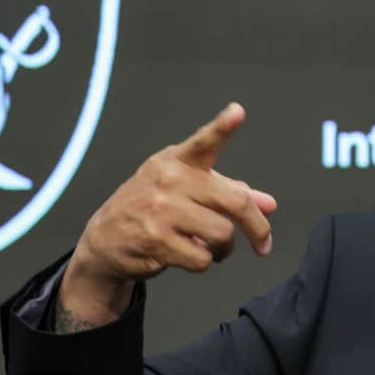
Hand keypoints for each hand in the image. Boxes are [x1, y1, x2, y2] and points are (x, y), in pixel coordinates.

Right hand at [58, 103, 276, 326]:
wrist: (106, 238)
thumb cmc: (155, 209)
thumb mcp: (188, 191)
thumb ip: (229, 193)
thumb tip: (269, 204)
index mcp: (178, 161)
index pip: (203, 142)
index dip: (222, 128)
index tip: (237, 113)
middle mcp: (169, 180)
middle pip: (236, 201)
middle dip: (257, 228)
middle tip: (263, 244)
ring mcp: (160, 209)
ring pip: (223, 234)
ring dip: (223, 248)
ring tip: (209, 245)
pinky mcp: (155, 239)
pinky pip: (203, 258)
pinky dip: (203, 262)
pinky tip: (186, 253)